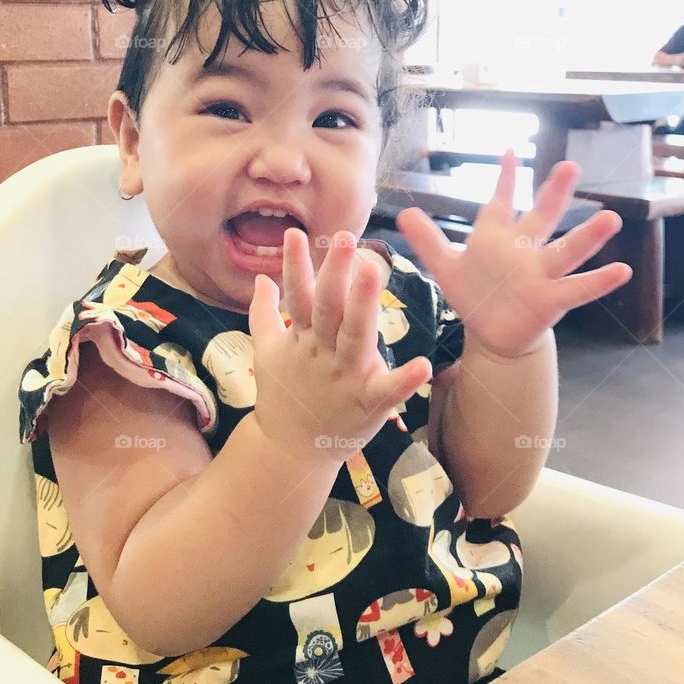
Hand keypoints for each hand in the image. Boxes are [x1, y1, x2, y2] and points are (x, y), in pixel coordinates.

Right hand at [248, 228, 431, 463]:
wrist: (288, 450)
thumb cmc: (283, 395)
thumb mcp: (266, 352)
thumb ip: (264, 312)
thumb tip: (260, 278)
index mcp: (301, 339)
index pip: (297, 296)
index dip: (295, 265)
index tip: (295, 233)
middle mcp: (321, 353)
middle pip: (328, 308)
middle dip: (335, 272)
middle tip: (345, 237)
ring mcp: (344, 378)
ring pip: (354, 336)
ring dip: (362, 304)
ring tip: (372, 270)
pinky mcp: (367, 404)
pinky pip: (387, 391)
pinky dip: (403, 380)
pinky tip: (422, 364)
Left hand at [395, 151, 632, 359]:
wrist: (493, 334)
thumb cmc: (475, 294)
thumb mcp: (447, 268)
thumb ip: (428, 240)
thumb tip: (403, 213)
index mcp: (496, 238)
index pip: (500, 203)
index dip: (504, 179)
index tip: (510, 150)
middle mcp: (523, 250)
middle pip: (541, 217)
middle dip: (554, 193)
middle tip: (570, 166)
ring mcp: (539, 274)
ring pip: (566, 251)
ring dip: (588, 236)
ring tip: (612, 218)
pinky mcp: (550, 300)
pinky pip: (577, 289)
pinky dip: (599, 281)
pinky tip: (622, 269)